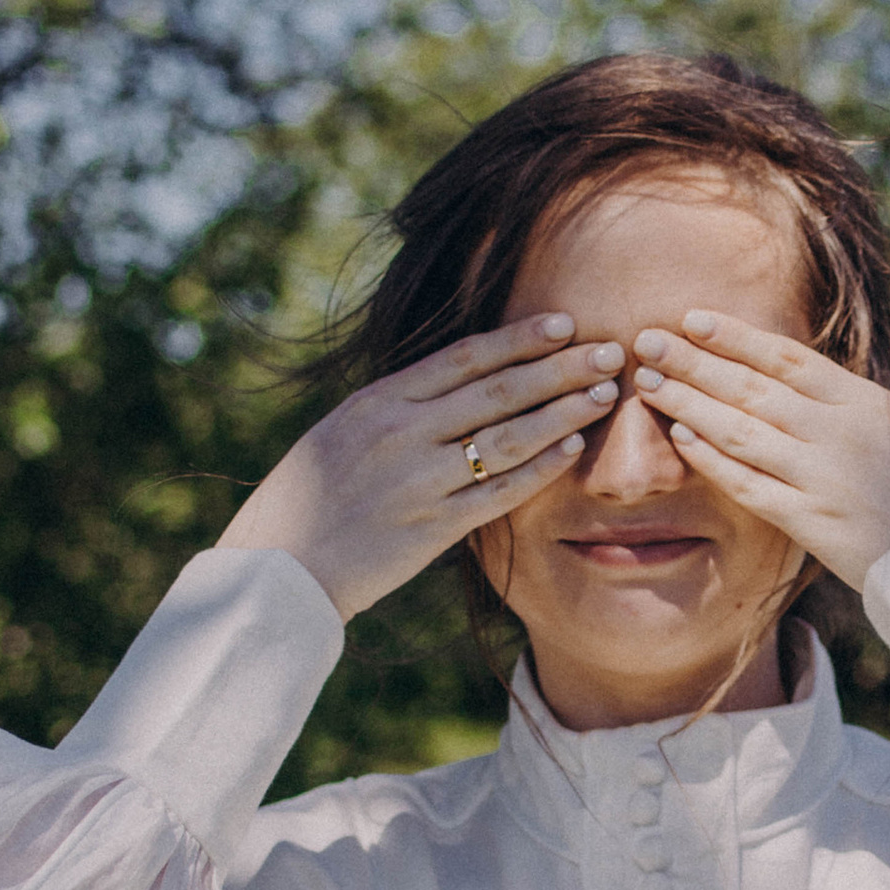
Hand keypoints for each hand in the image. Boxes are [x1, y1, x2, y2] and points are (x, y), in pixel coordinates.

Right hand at [219, 316, 624, 617]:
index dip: (519, 339)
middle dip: (559, 369)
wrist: (280, 566)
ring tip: (604, 395)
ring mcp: (419, 480)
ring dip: (562, 413)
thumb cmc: (310, 496)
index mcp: (378, 401)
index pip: (463, 358)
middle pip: (497, 391)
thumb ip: (398, 406)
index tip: (563, 323)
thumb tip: (457, 380)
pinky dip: (539, 469)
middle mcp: (401, 433)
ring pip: (507, 438)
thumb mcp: (343, 430)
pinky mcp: (432, 527)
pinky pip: (499, 492)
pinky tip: (572, 450)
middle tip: (608, 352)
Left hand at [628, 311, 889, 591]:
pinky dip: (711, 460)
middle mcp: (838, 435)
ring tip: (647, 381)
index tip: (693, 317)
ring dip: (689, 403)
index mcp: (871, 405)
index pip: (788, 358)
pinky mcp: (811, 524)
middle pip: (751, 388)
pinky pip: (748, 486)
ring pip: (740, 432)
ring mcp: (821, 480)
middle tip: (644, 339)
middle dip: (693, 361)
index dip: (736, 336)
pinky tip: (679, 438)